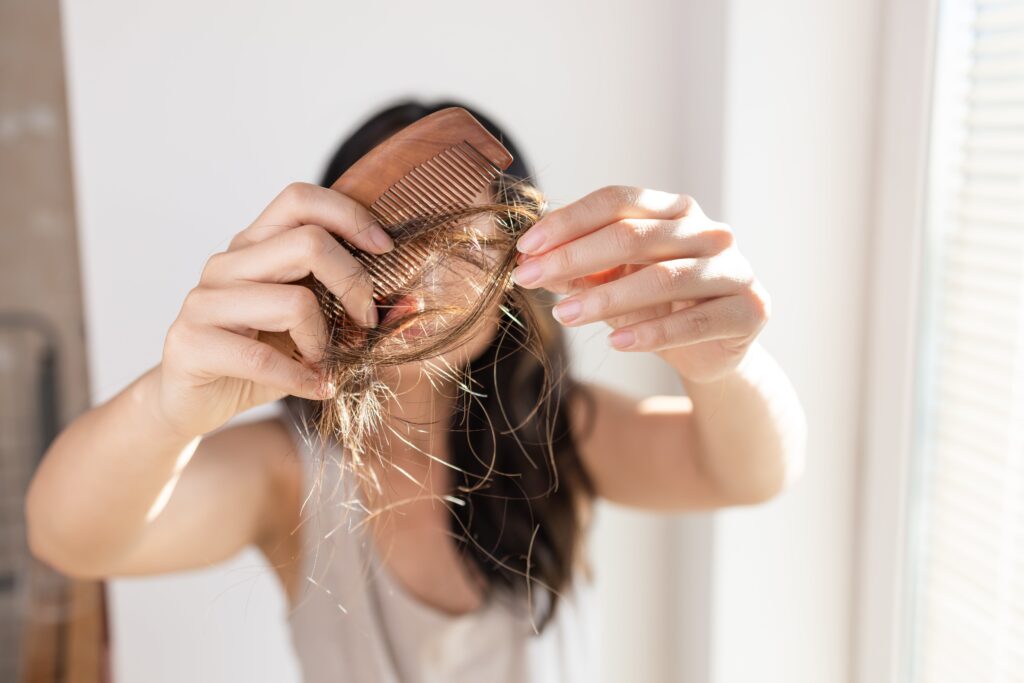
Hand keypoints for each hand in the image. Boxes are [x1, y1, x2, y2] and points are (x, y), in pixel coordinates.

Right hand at [157, 182, 394, 436]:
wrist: (192, 403)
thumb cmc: (261, 360)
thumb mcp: (314, 333)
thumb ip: (357, 315)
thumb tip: (416, 307)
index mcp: (255, 245)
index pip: (301, 199)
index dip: (349, 216)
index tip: (385, 249)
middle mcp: (228, 262)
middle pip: (308, 243)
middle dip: (354, 284)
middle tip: (367, 323)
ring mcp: (205, 299)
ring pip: (294, 302)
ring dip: (326, 342)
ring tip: (329, 364)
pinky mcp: (192, 340)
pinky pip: (264, 357)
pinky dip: (303, 378)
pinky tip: (316, 387)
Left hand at [511, 186, 769, 383]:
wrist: (715, 352)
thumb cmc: (659, 307)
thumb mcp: (613, 285)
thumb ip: (580, 270)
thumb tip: (529, 262)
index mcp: (675, 210)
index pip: (618, 200)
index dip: (569, 221)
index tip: (526, 247)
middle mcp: (708, 231)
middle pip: (634, 235)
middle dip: (575, 257)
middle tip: (530, 279)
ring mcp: (733, 269)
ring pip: (663, 278)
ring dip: (606, 298)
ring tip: (564, 316)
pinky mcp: (749, 310)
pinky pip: (694, 322)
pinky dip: (651, 333)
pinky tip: (615, 343)